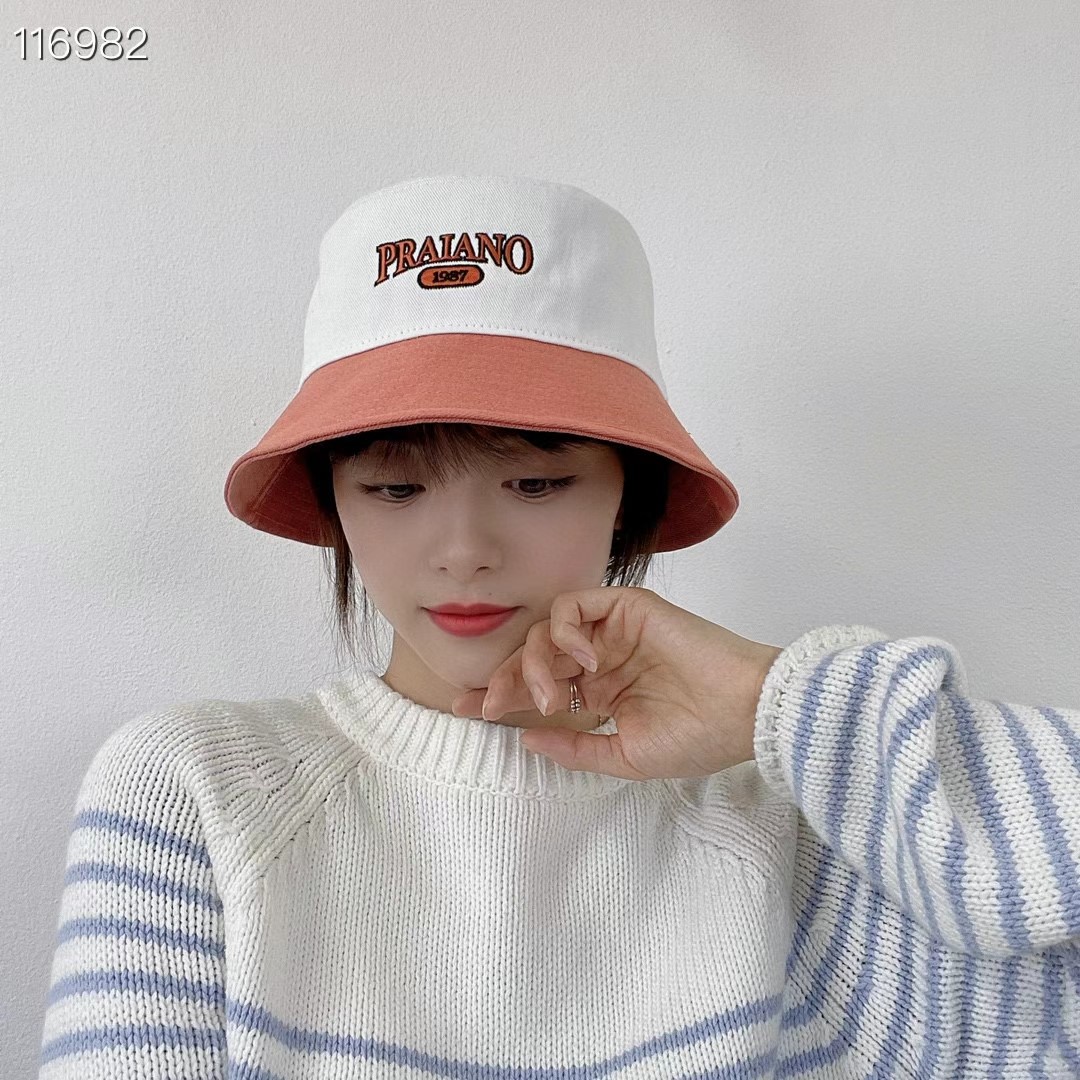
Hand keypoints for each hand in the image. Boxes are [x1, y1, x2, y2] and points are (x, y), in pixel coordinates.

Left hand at [449, 586, 783, 779]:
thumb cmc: (695, 738)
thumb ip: (574, 746)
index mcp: (600, 692)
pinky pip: (575, 605)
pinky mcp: (626, 606)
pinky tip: (582, 662)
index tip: (465, 710)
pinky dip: (565, 630)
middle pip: (533, 656)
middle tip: (490, 705)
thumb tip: (525, 739)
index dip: (501, 693)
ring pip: (546, 630)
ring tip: (553, 698)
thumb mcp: (624, 756)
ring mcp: (611, 631)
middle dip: (505, 679)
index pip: (539, 685)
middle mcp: (600, 658)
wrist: (741, 712)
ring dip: (536, 664)